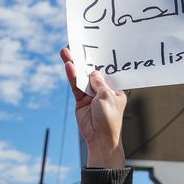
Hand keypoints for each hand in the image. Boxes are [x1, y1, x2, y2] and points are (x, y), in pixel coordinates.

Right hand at [61, 47, 126, 168]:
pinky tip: (68, 65)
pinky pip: (76, 85)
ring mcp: (91, 93)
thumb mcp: (107, 97)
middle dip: (85, 58)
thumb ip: (99, 82)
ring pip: (82, 76)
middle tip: (77, 44)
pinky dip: (72, 75)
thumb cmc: (110, 120)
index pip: (109, 68)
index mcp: (116, 87)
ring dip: (75, 64)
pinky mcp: (81, 99)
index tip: (97, 44)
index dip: (103, 57)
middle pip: (93, 70)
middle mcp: (104, 89)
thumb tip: (93, 71)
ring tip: (67, 51)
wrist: (100, 139)